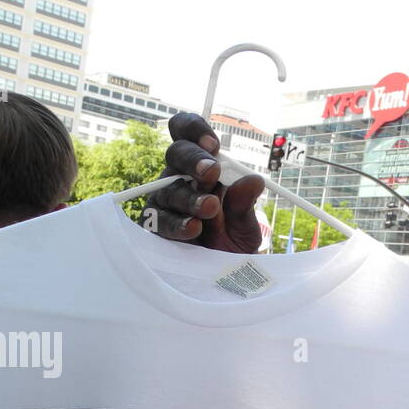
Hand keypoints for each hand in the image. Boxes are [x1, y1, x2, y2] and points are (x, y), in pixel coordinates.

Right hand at [145, 112, 264, 252]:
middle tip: (211, 172)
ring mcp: (165, 202)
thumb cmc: (232, 242)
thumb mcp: (244, 225)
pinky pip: (159, 220)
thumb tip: (253, 181)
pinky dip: (178, 223)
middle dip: (194, 160)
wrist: (223, 278)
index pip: (188, 134)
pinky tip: (194, 228)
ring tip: (210, 208)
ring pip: (168, 188)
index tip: (213, 145)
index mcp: (201, 167)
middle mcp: (180, 179)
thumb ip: (244, 203)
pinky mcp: (155, 227)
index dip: (195, 131)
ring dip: (189, 197)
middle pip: (176, 154)